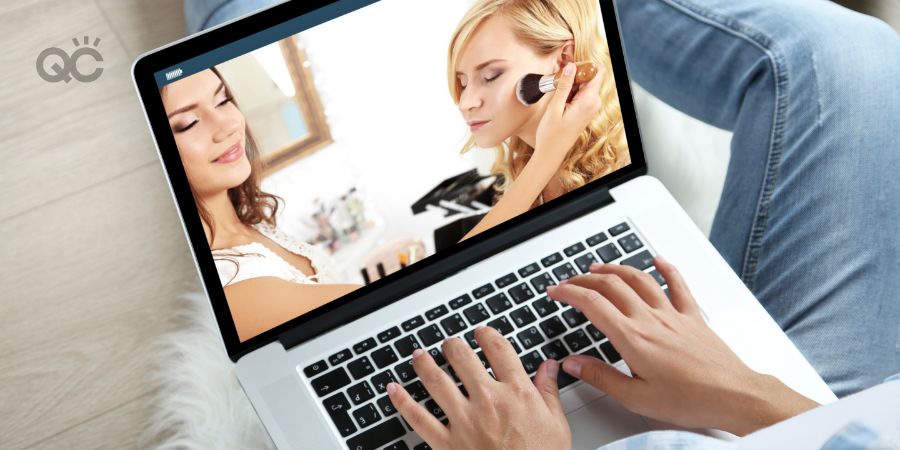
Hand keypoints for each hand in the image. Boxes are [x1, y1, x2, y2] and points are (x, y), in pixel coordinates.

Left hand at [387, 326, 570, 449]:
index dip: (487, 335)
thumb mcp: (556, 423)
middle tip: (449, 344)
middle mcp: (488, 401)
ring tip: (419, 356)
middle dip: (452, 345)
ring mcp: (465, 420)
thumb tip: (549, 368)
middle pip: (462, 358)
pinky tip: (394, 390)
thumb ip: (548, 391)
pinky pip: (419, 418)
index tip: (481, 333)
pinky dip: (402, 402)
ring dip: (424, 364)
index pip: (498, 350)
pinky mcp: (447, 443)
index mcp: (517, 392)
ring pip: (436, 381)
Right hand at [534, 62, 603, 160]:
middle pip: (590, 77)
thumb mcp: (555, 107)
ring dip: (571, 84)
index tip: (570, 68)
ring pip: (584, 85)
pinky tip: (560, 99)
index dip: (585, 66)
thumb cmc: (551, 134)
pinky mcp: (586, 110)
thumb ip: (564, 85)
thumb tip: (571, 67)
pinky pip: (581, 94)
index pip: (598, 72)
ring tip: (557, 93)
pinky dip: (571, 92)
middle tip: (558, 80)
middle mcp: (594, 103)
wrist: (552, 152)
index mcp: (589, 101)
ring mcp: (591, 107)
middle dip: (575, 74)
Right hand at [546, 256, 818, 435]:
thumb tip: (573, 364)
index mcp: (633, 338)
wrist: (733, 395)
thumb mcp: (636, 398)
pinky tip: (658, 260)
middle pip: (611, 285)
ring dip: (615, 268)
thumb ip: (601, 377)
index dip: (568, 293)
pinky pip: (678, 284)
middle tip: (569, 281)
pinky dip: (666, 268)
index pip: (592, 304)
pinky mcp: (692, 316)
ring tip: (599, 267)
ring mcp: (672, 314)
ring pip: (639, 279)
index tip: (555, 291)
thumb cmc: (691, 400)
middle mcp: (650, 319)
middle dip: (584, 278)